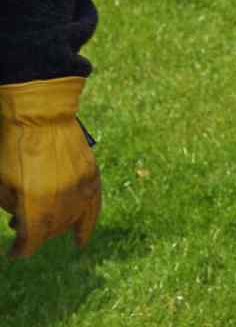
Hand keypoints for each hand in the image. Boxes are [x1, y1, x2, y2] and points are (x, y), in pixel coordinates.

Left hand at [0, 77, 100, 257]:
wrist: (41, 116)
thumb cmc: (13, 147)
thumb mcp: (3, 183)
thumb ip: (13, 207)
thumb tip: (20, 221)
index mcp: (36, 203)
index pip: (31, 240)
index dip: (21, 249)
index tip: (13, 253)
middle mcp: (62, 200)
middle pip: (51, 231)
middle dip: (35, 234)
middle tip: (22, 229)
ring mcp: (80, 188)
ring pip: (71, 221)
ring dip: (56, 227)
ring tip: (45, 225)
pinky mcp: (91, 177)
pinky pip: (92, 208)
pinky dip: (86, 224)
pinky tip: (80, 239)